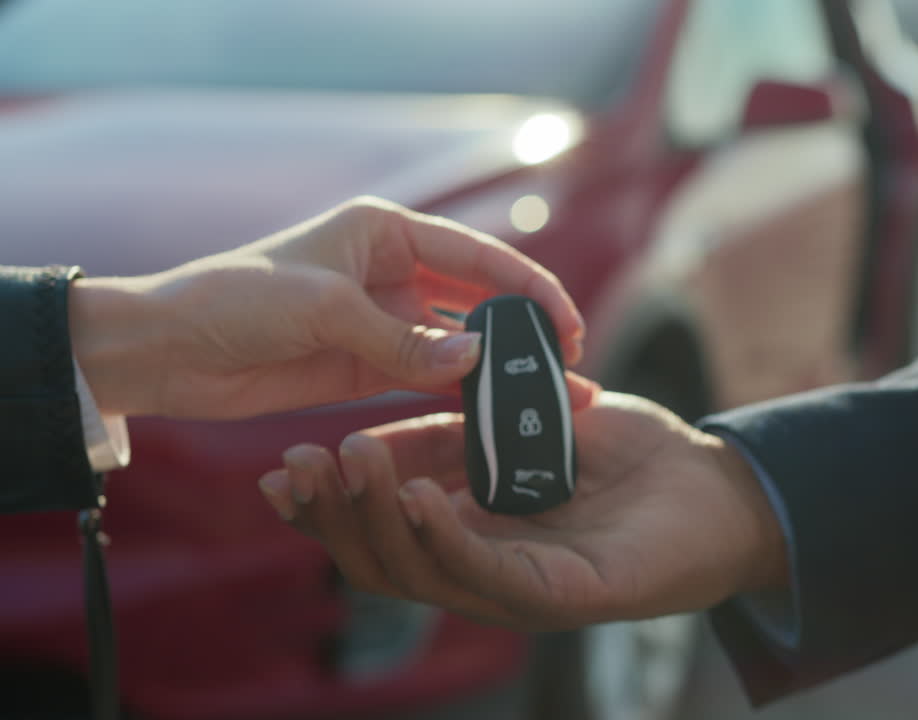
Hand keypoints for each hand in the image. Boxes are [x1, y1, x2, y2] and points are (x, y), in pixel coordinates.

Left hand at [67, 196, 592, 418]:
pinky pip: (427, 379)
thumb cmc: (235, 301)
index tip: (566, 326)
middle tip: (571, 371)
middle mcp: (391, 271)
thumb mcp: (324, 309)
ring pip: (458, 346)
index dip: (528, 289)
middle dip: (525, 335)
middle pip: (477, 302)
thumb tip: (478, 358)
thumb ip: (403, 338)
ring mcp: (382, 322)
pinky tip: (494, 417)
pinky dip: (459, 396)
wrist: (166, 350)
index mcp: (385, 231)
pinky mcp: (366, 366)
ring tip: (547, 402)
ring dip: (499, 372)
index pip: (477, 257)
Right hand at [258, 392, 788, 629]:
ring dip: (375, 520)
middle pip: (382, 558)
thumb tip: (390, 414)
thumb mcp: (534, 424)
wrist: (719, 486)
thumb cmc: (634, 458)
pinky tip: (414, 494)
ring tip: (344, 465)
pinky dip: (443, 534)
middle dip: (332, 515)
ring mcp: (519, 587)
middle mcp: (484, 566)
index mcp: (471, 529)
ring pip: (419, 572)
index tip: (284, 464)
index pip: (379, 528)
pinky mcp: (562, 595)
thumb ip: (468, 425)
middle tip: (297, 465)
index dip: (329, 503)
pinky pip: (486, 571)